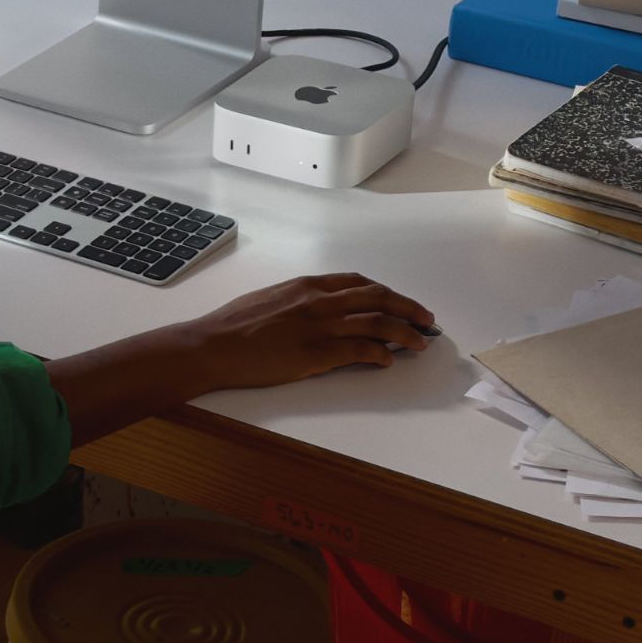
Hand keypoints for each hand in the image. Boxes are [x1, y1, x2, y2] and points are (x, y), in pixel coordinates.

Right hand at [185, 274, 435, 389]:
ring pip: (377, 323)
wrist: (214, 345)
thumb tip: (320, 310)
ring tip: (420, 342)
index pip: (359, 282)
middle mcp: (319, 300)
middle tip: (426, 319)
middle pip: (377, 298)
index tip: (401, 302)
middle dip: (407, 307)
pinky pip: (360, 350)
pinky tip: (389, 360)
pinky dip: (380, 354)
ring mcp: (319, 326)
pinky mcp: (316, 353)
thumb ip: (300, 300)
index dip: (386, 292)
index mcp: (308, 285)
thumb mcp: (271, 298)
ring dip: (405, 332)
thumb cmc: (234, 324)